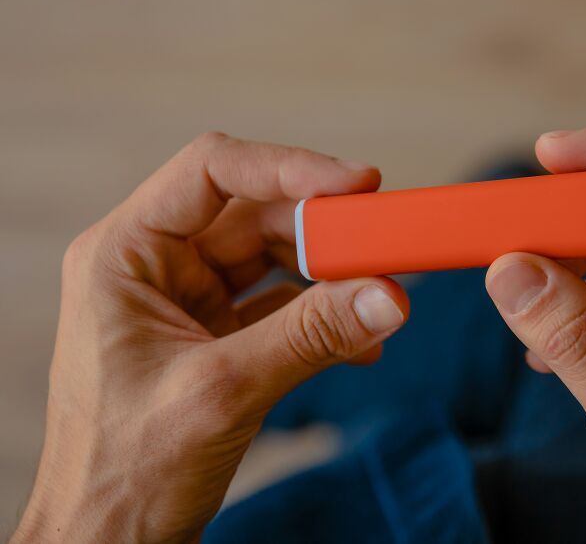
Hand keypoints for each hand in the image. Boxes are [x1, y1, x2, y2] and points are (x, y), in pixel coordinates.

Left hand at [12, 133, 409, 542]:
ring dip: (331, 277)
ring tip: (378, 299)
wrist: (108, 542)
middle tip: (385, 246)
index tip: (358, 185)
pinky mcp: (217, 334)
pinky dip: (323, 317)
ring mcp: (188, 300)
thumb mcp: (223, 392)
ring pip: (275, 257)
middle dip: (324, 231)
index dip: (289, 167)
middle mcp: (156, 265)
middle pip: (256, 214)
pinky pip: (282, 305)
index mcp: (125, 255)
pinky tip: (359, 342)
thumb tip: (389, 295)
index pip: (212, 172)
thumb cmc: (124, 474)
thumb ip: (310, 336)